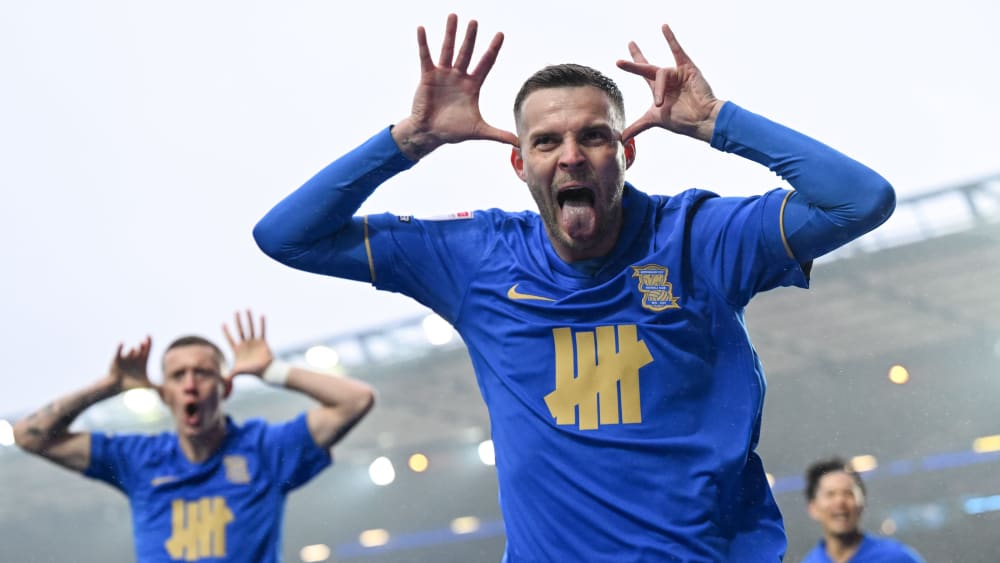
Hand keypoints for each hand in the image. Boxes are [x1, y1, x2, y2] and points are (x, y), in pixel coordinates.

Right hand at [109, 336, 156, 391]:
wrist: (116, 388)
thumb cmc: (130, 387)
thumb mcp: (145, 386)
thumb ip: (156, 387)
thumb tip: (168, 390)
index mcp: (142, 362)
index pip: (147, 350)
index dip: (149, 343)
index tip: (149, 336)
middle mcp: (135, 359)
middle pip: (141, 349)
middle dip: (143, 345)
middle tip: (144, 342)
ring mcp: (126, 358)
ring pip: (131, 351)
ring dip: (133, 350)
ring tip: (134, 349)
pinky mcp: (116, 360)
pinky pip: (118, 351)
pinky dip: (120, 346)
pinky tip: (122, 342)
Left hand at [222, 310, 273, 382]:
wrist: (265, 371)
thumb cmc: (252, 371)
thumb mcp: (239, 372)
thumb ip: (230, 374)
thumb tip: (221, 381)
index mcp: (237, 349)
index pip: (230, 339)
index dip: (226, 332)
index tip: (223, 324)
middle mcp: (245, 344)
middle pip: (240, 330)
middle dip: (238, 321)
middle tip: (236, 311)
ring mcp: (253, 341)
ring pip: (250, 328)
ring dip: (249, 318)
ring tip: (247, 309)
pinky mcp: (262, 341)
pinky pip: (262, 330)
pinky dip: (261, 323)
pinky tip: (261, 315)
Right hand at [392, 13, 517, 159]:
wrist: (430, 133)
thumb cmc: (453, 131)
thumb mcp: (479, 130)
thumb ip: (499, 134)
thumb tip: (518, 144)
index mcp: (472, 86)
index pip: (486, 63)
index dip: (493, 49)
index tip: (500, 34)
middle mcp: (459, 76)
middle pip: (467, 53)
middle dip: (471, 37)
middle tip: (474, 21)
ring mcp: (443, 74)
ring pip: (448, 50)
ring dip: (450, 33)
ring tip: (453, 16)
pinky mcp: (428, 76)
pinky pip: (425, 56)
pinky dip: (423, 43)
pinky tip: (421, 29)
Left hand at [616, 24, 723, 142]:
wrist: (701, 120)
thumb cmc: (681, 120)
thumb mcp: (654, 121)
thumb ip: (638, 127)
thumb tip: (622, 139)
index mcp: (658, 88)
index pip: (642, 72)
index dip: (632, 65)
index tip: (618, 59)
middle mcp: (666, 78)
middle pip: (646, 67)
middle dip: (635, 61)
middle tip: (626, 50)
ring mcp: (676, 72)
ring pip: (660, 74)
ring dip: (659, 90)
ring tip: (660, 105)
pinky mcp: (687, 68)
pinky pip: (678, 50)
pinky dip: (670, 38)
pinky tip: (663, 27)